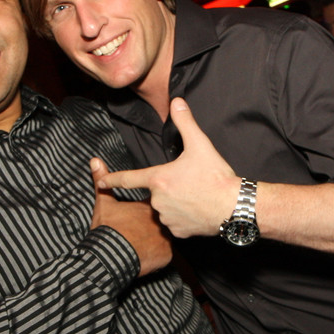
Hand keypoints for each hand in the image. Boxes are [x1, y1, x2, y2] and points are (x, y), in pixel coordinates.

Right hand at [90, 158, 171, 276]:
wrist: (110, 256)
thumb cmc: (108, 229)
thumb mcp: (103, 203)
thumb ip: (102, 181)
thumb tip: (95, 160)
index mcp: (148, 206)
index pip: (158, 199)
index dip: (149, 206)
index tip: (139, 214)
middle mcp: (161, 219)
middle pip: (164, 218)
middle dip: (155, 223)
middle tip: (139, 231)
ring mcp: (166, 237)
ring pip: (167, 235)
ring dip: (158, 238)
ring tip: (142, 244)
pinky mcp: (167, 254)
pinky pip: (167, 253)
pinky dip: (158, 254)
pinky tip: (146, 255)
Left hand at [96, 98, 239, 237]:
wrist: (234, 206)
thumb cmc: (216, 177)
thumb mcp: (201, 145)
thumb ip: (185, 122)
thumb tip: (177, 101)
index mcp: (158, 179)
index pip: (128, 179)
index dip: (111, 179)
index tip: (99, 181)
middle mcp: (158, 200)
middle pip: (156, 192)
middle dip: (169, 188)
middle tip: (191, 184)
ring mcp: (167, 218)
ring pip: (165, 208)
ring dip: (175, 203)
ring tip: (196, 197)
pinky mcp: (178, 232)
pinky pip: (175, 223)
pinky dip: (183, 218)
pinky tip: (198, 211)